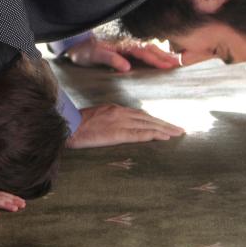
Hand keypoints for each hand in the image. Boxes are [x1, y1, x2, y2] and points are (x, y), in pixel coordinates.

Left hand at [64, 37, 179, 71]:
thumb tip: (127, 67)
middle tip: (180, 63)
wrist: (74, 45)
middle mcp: (126, 42)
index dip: (158, 59)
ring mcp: (125, 44)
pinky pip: (140, 51)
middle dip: (164, 56)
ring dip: (160, 55)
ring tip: (174, 61)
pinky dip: (151, 55)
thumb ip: (110, 59)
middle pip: (149, 49)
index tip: (171, 65)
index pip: (144, 52)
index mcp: (122, 43)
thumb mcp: (94, 56)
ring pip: (146, 49)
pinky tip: (157, 60)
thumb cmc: (83, 51)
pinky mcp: (122, 48)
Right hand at [66, 104, 184, 147]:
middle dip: (164, 123)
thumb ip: (107, 120)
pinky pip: (139, 133)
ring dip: (164, 129)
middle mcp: (120, 113)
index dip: (154, 119)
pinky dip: (154, 134)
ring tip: (177, 133)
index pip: (139, 114)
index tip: (165, 124)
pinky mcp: (117, 133)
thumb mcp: (94, 118)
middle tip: (179, 129)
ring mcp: (119, 122)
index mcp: (114, 109)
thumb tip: (115, 128)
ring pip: (148, 124)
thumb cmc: (75, 125)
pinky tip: (164, 137)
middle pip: (147, 118)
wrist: (66, 125)